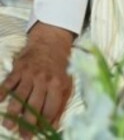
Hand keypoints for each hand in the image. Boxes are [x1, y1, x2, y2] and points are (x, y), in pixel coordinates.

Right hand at [0, 23, 73, 137]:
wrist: (50, 44)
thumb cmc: (59, 69)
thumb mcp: (66, 84)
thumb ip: (60, 103)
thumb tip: (53, 125)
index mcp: (58, 84)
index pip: (50, 108)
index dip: (44, 123)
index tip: (37, 134)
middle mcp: (44, 80)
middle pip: (34, 105)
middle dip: (27, 123)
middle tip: (22, 136)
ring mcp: (30, 75)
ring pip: (20, 97)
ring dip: (13, 113)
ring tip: (8, 126)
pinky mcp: (18, 70)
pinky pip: (8, 83)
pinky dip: (2, 93)